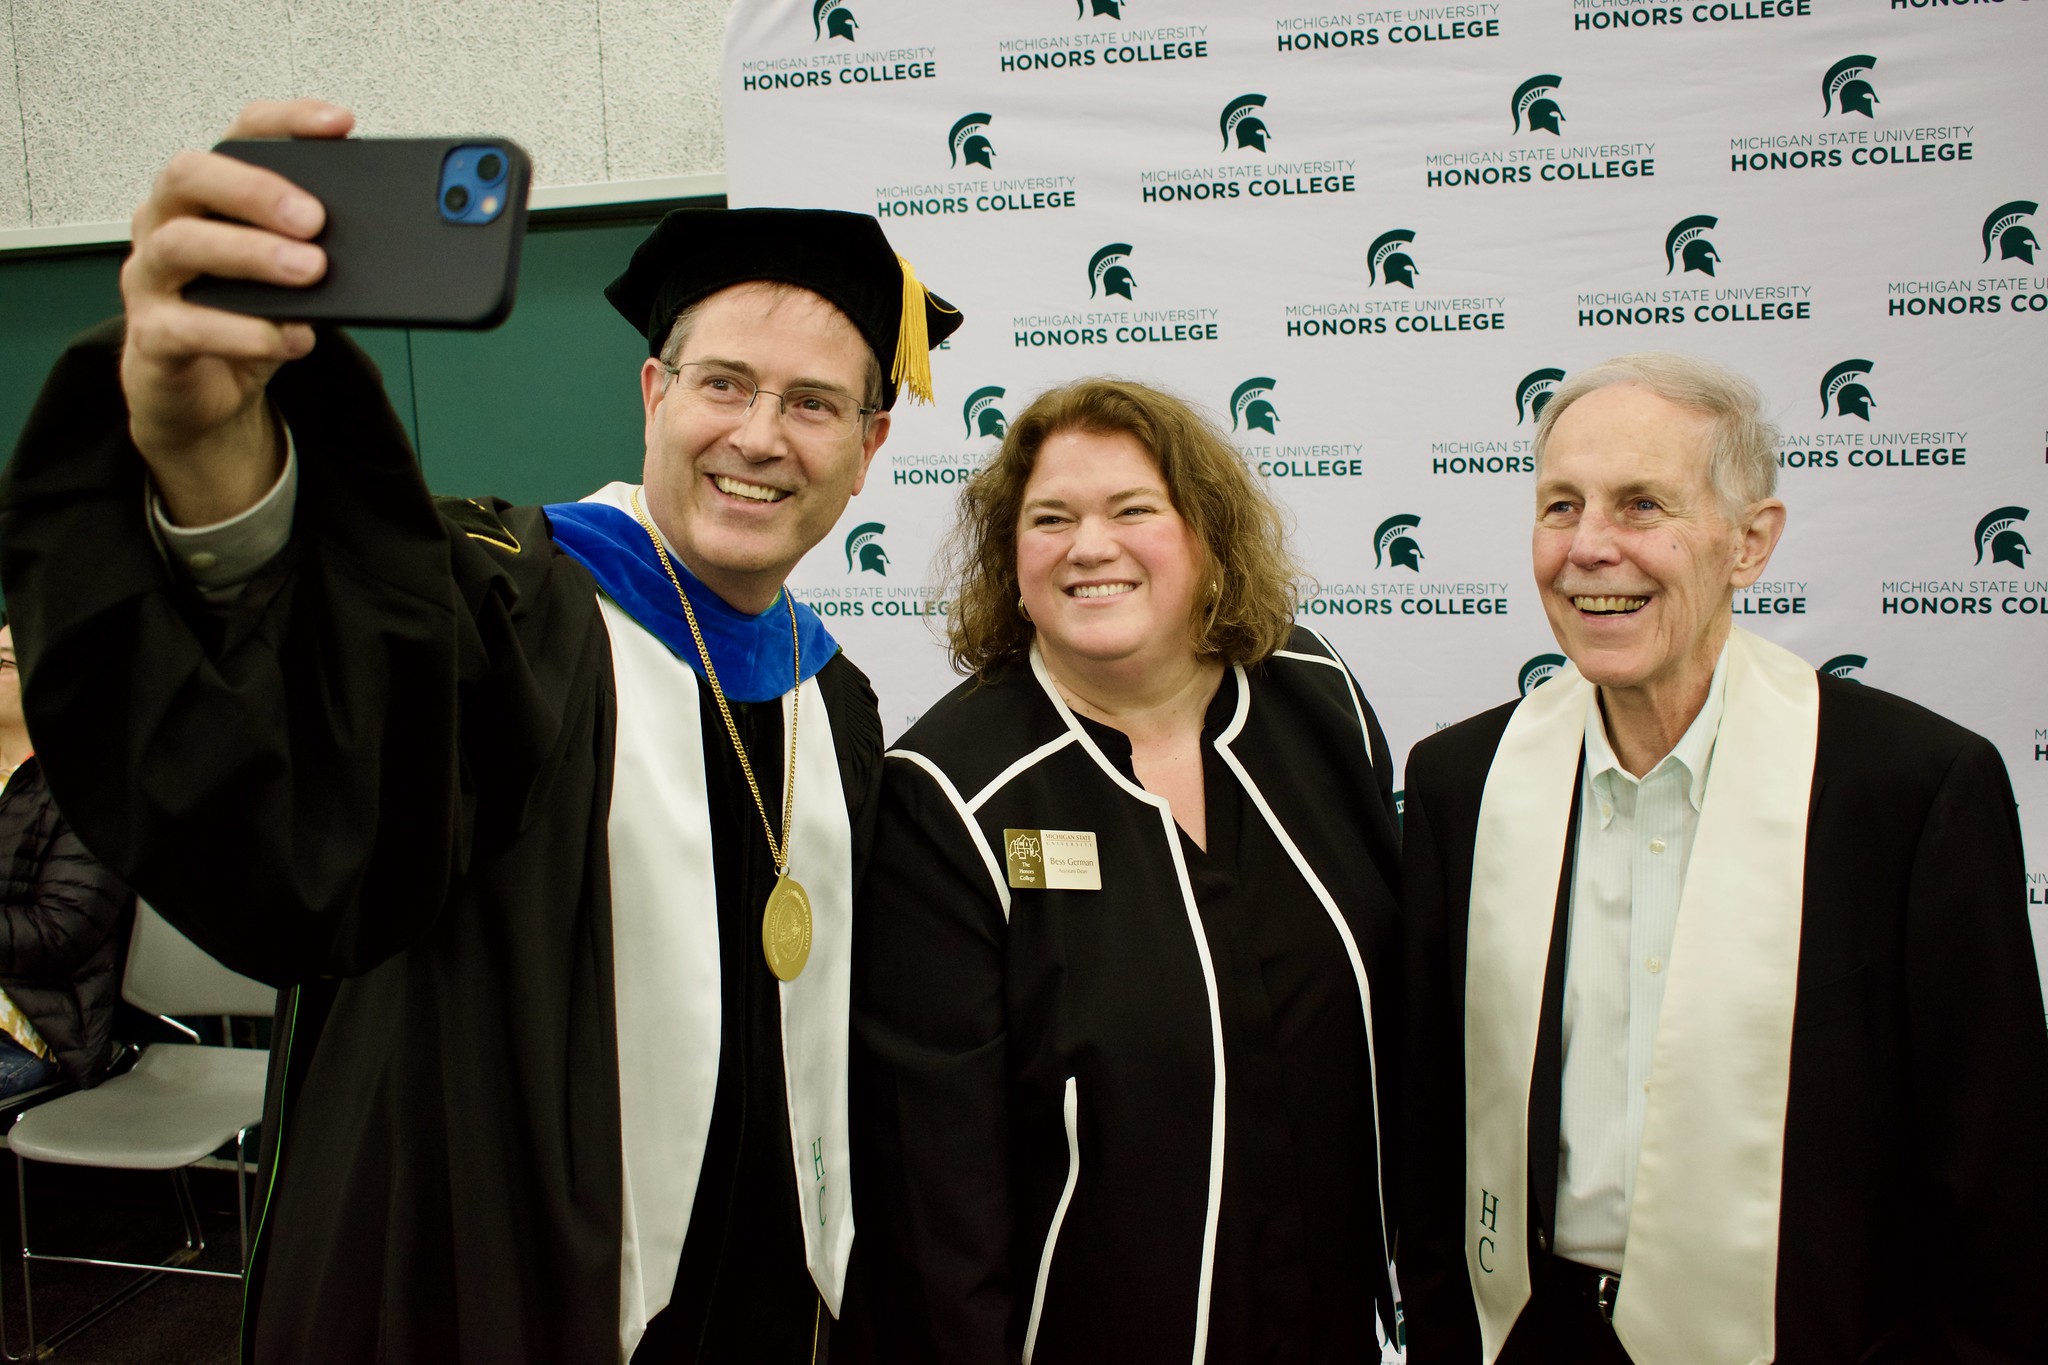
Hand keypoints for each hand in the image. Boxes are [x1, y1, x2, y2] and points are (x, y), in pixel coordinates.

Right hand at [119, 99, 353, 524]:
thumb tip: (401, 237)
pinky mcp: (153, 337)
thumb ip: (327, 248)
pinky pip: (189, 327)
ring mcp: (151, 278)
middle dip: (257, 189)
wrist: (204, 393)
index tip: (341, 126)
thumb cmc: (247, 318)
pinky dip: (246, 333)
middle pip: (191, 175)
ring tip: (311, 271)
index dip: (286, 123)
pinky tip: (292, 337)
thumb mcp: (295, 276)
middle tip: (315, 218)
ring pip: (182, 244)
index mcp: (205, 195)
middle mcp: (166, 223)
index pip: (238, 135)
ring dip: (253, 254)